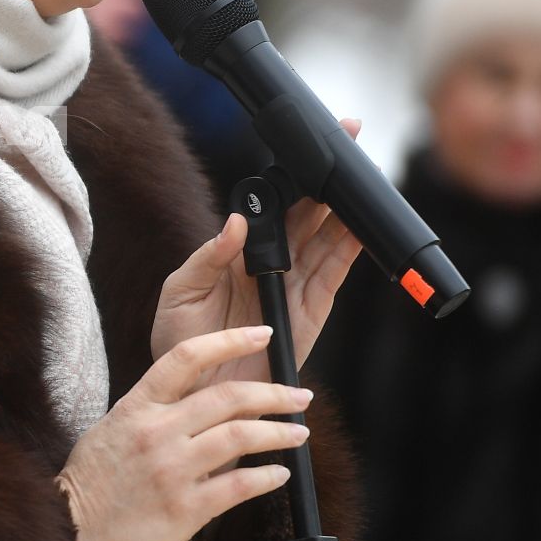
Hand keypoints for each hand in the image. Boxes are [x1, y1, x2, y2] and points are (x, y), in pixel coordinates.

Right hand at [56, 325, 313, 540]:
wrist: (71, 536)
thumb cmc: (89, 486)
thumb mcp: (112, 432)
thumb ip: (152, 415)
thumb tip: (197, 408)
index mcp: (136, 407)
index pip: (187, 357)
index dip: (230, 341)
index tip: (260, 334)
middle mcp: (156, 432)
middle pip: (228, 396)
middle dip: (274, 392)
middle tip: (299, 394)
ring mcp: (172, 470)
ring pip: (241, 437)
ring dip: (279, 432)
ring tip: (298, 433)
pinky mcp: (185, 510)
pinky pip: (238, 487)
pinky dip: (267, 477)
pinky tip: (279, 474)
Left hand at [149, 120, 365, 392]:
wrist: (193, 392)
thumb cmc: (180, 341)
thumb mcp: (180, 290)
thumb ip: (207, 255)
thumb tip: (233, 223)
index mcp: (239, 253)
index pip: (272, 208)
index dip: (291, 179)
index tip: (307, 148)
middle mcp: (272, 265)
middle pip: (308, 218)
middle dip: (328, 186)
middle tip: (348, 154)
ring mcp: (294, 287)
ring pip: (327, 242)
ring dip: (345, 214)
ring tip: (360, 184)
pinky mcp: (311, 312)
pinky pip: (334, 278)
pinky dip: (350, 253)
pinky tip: (360, 230)